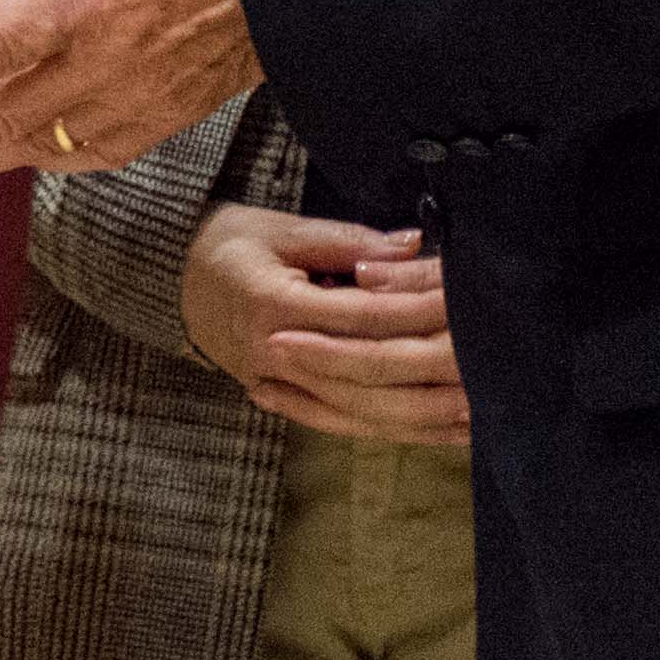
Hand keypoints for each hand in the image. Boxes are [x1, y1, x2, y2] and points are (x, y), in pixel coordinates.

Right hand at [181, 206, 468, 445]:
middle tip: (489, 373)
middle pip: (370, 374)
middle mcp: (276, 354)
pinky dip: (396, 431)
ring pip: (362, 412)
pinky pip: (346, 425)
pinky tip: (439, 431)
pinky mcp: (284, 401)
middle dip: (433, 376)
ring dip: (424, 416)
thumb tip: (412, 245)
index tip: (465, 307)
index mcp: (273, 304)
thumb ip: (349, 241)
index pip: (362, 316)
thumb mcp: (281, 228)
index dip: (417, 313)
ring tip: (479, 412)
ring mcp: (278, 385)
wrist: (171, 282)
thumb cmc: (229, 245)